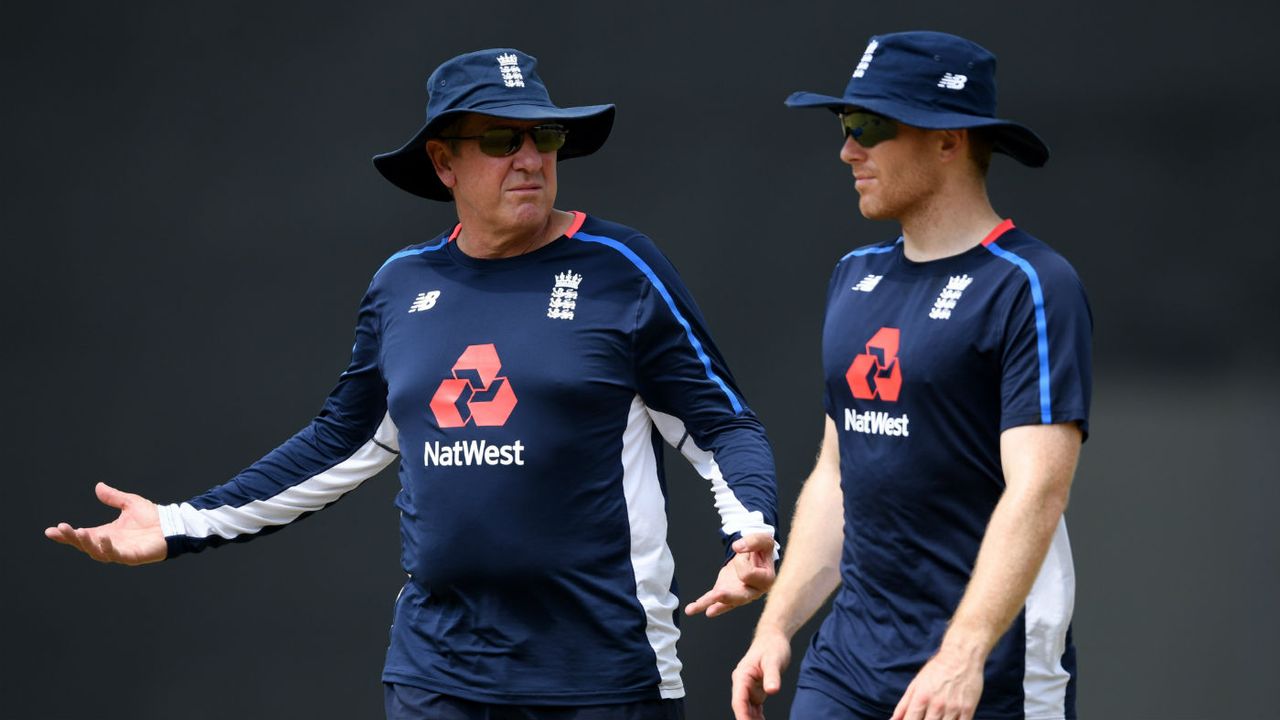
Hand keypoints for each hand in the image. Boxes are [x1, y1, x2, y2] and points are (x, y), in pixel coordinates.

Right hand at [45, 482, 166, 564]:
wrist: (172, 525)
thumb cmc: (153, 517)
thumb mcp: (129, 503)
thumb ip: (113, 497)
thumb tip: (98, 486)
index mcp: (106, 533)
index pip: (82, 535)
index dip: (66, 535)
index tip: (50, 531)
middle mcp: (110, 543)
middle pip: (85, 544)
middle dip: (72, 538)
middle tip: (61, 529)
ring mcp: (120, 551)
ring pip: (96, 552)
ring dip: (87, 543)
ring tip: (79, 531)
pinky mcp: (131, 556)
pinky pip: (116, 554)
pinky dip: (107, 547)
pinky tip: (103, 537)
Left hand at [684, 532, 775, 616]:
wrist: (755, 556)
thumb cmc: (761, 551)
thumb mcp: (764, 541)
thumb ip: (754, 541)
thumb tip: (737, 547)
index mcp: (765, 580)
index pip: (748, 574)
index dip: (742, 562)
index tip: (744, 554)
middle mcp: (753, 592)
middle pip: (741, 597)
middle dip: (729, 596)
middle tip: (719, 594)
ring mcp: (738, 595)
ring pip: (726, 602)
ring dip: (715, 605)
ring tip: (707, 610)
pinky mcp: (724, 593)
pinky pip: (713, 601)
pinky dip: (702, 604)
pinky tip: (693, 609)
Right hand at [730, 628, 790, 719]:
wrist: (773, 639)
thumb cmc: (772, 646)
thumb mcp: (774, 660)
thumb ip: (772, 676)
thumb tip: (772, 690)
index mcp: (742, 675)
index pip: (739, 700)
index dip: (742, 715)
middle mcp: (742, 683)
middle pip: (742, 707)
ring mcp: (748, 688)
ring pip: (747, 710)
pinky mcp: (756, 690)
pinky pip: (754, 708)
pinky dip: (757, 717)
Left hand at [890, 646, 984, 719]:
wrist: (961, 657)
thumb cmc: (936, 670)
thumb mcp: (915, 684)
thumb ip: (903, 705)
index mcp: (921, 697)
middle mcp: (937, 704)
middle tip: (924, 718)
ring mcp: (953, 708)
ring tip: (936, 717)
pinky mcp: (968, 709)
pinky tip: (948, 719)